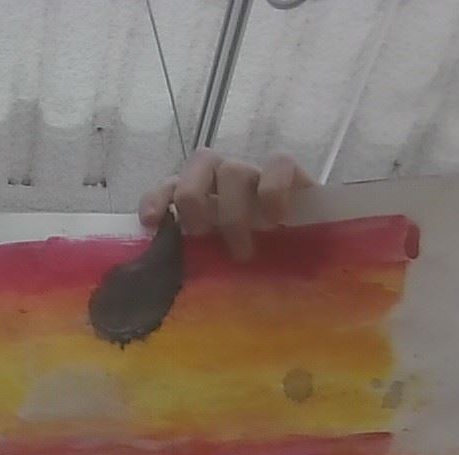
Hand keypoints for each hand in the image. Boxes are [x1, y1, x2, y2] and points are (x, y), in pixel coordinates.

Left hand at [138, 150, 313, 260]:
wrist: (306, 250)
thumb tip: (166, 288)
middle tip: (203, 236)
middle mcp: (222, 177)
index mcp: (199, 194)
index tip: (152, 223)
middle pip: (200, 162)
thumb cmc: (253, 257)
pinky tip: (275, 218)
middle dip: (195, 199)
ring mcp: (254, 172)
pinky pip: (279, 165)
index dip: (156, 198)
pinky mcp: (289, 173)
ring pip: (234, 171)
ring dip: (233, 212)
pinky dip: (273, 190)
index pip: (170, 184)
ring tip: (242, 250)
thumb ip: (196, 258)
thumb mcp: (218, 259)